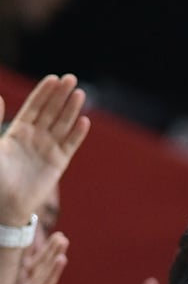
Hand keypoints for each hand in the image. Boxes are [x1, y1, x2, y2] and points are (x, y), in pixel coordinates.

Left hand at [0, 75, 90, 222]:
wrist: (6, 205)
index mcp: (18, 131)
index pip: (34, 107)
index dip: (43, 93)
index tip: (53, 79)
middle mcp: (35, 137)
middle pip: (51, 111)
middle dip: (61, 95)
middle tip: (71, 78)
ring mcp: (49, 149)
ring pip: (63, 124)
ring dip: (71, 109)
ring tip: (80, 93)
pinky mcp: (59, 163)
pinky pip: (70, 145)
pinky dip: (77, 134)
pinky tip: (84, 121)